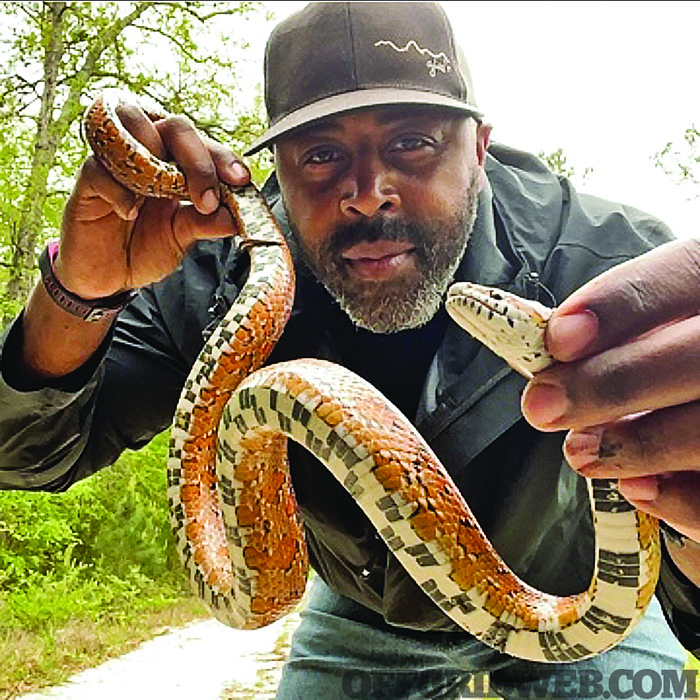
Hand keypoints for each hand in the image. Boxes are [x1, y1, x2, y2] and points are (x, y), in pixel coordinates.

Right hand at [56, 100, 248, 297]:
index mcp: (175, 163)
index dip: (222, 156)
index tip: (240, 179)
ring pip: (132, 126)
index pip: (202, 143)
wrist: (107, 277)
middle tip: (208, 197)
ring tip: (168, 194)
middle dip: (197, 158)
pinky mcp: (87, 182)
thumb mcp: (181, 238)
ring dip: (156, 156)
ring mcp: (116, 162)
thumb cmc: (143, 248)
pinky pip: (99, 168)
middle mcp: (148, 153)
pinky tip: (130, 212)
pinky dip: (119, 189)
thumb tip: (237, 216)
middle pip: (173, 126)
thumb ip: (206, 223)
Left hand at [521, 239, 699, 546]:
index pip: (681, 276)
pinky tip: (638, 488)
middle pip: (697, 358)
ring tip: (581, 452)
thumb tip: (557, 350)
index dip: (617, 307)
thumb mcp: (659, 325)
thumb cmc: (676, 358)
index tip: (558, 340)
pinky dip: (680, 498)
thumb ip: (620, 329)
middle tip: (543, 408)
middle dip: (609, 385)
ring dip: (636, 445)